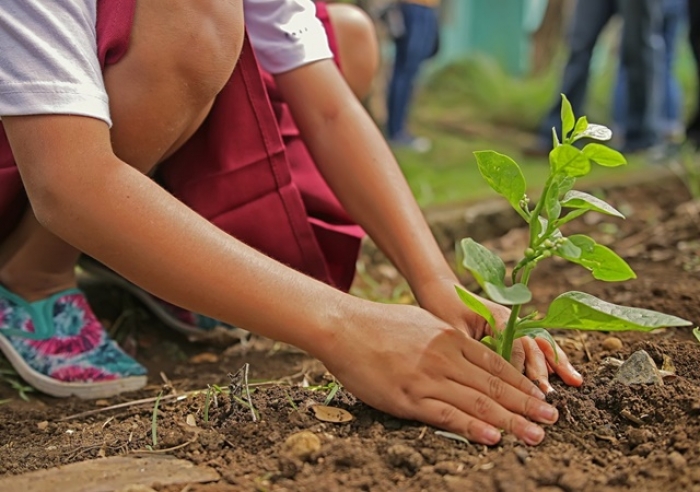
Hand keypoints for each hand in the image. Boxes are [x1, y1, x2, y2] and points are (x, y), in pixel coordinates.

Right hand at [319, 300, 559, 445]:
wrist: (344, 327)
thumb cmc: (380, 324)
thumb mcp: (422, 322)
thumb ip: (448, 340)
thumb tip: (467, 352)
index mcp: (450, 338)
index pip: (496, 365)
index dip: (522, 383)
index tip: (541, 397)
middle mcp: (446, 357)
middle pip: (495, 386)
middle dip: (527, 404)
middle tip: (552, 419)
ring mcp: (428, 378)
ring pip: (478, 403)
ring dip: (511, 421)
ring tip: (535, 434)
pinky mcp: (408, 397)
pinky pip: (446, 415)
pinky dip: (472, 428)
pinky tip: (493, 438)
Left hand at [412, 276, 582, 393]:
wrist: (441, 290)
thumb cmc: (443, 309)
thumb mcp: (453, 330)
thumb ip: (471, 349)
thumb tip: (483, 376)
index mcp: (497, 317)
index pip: (514, 346)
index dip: (519, 369)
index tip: (522, 390)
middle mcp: (511, 320)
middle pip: (532, 346)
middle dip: (542, 371)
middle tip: (548, 394)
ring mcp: (515, 324)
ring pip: (540, 345)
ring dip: (556, 363)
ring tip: (574, 381)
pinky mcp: (513, 331)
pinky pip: (535, 345)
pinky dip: (551, 359)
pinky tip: (566, 373)